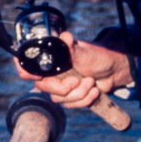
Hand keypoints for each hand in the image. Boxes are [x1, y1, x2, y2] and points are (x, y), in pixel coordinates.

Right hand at [15, 32, 132, 108]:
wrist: (114, 71)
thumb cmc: (98, 56)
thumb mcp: (84, 52)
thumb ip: (72, 48)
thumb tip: (65, 36)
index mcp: (50, 60)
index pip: (27, 67)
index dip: (26, 72)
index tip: (39, 76)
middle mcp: (51, 73)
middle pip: (43, 87)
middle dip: (63, 88)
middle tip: (77, 81)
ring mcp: (60, 86)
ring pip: (58, 98)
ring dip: (79, 93)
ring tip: (91, 82)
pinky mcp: (70, 97)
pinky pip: (70, 105)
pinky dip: (84, 100)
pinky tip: (94, 91)